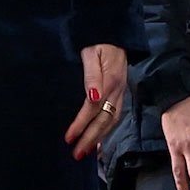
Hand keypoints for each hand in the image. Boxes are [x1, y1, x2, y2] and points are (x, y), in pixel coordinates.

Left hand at [63, 43, 127, 158]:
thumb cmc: (99, 42)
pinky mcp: (120, 93)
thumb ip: (91, 75)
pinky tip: (99, 140)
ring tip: (85, 152)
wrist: (116, 35)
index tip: (69, 138)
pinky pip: (114, 117)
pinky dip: (106, 131)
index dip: (81, 124)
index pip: (93, 108)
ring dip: (99, 138)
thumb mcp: (91, 53)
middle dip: (90, 139)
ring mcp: (120, 93)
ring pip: (111, 121)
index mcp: (109, 81)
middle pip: (104, 120)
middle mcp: (117, 90)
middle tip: (77, 154)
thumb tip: (92, 97)